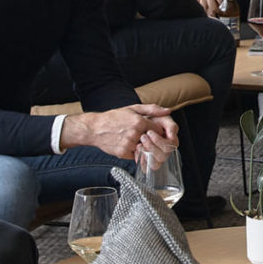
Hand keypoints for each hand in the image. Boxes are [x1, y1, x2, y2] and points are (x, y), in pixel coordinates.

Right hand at [60, 103, 176, 157]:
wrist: (95, 128)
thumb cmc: (113, 117)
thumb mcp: (133, 108)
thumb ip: (152, 109)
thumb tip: (168, 111)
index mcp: (139, 122)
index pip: (158, 130)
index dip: (156, 130)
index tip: (153, 129)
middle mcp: (135, 134)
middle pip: (152, 140)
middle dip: (150, 138)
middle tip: (143, 135)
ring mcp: (129, 144)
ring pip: (144, 148)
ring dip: (142, 145)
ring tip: (133, 138)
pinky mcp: (123, 153)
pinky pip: (135, 155)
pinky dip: (134, 151)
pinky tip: (127, 143)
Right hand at [192, 0, 228, 12]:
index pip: (221, 4)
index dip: (225, 7)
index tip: (227, 7)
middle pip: (213, 9)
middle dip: (218, 11)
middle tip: (221, 11)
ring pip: (206, 9)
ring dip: (211, 11)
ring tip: (215, 10)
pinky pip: (201, 6)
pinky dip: (205, 7)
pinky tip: (209, 5)